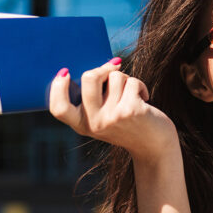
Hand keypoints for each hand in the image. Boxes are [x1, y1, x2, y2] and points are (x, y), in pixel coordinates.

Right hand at [49, 58, 177, 161]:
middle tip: (114, 69)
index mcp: (83, 126)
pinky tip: (144, 99)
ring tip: (132, 95)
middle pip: (89, 78)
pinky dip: (140, 86)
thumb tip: (100, 65)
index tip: (65, 73)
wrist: (155, 147)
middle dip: (103, 68)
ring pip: (114, 76)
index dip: (57, 87)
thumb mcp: (105, 119)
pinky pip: (131, 81)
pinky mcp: (130, 110)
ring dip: (126, 80)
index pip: (59, 108)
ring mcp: (112, 117)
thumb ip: (95, 101)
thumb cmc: (130, 126)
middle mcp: (94, 123)